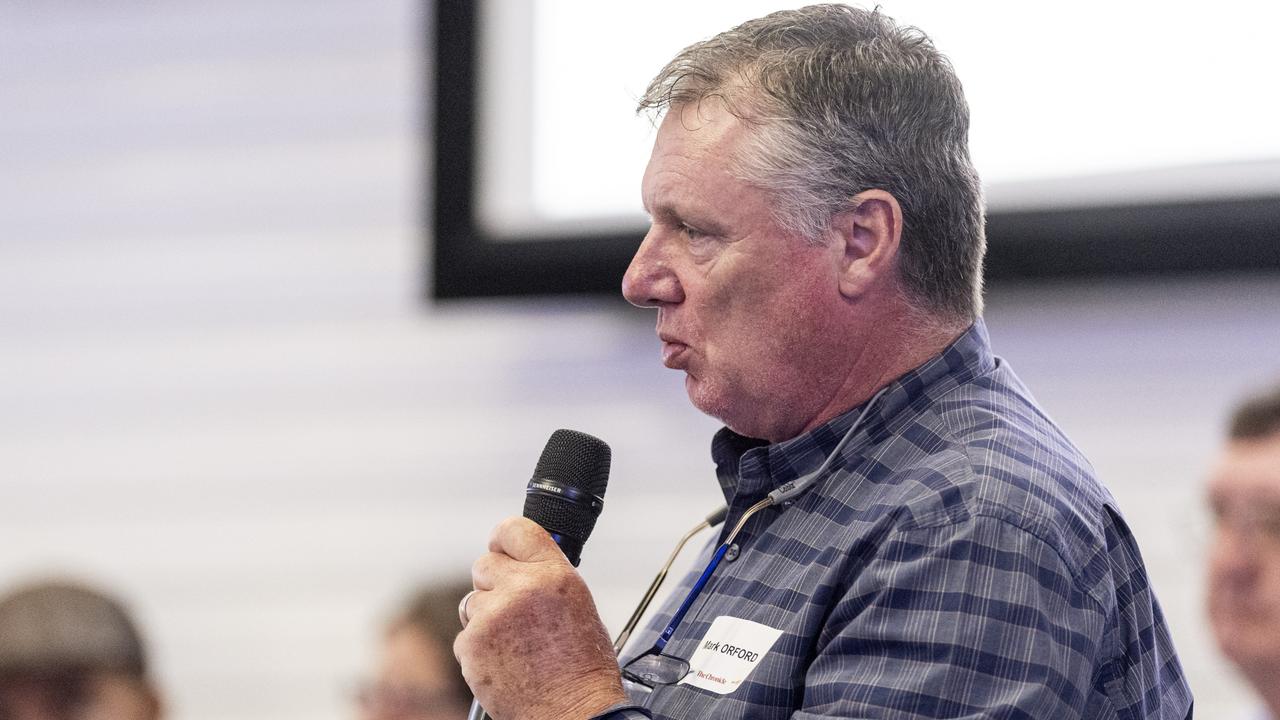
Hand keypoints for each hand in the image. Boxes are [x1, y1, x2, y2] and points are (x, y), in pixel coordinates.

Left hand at [454, 517, 626, 719]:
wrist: (573, 712)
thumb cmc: (582, 668)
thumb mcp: (578, 604)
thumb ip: (546, 578)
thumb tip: (519, 565)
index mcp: (555, 575)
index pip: (514, 529)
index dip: (503, 539)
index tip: (500, 546)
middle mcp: (522, 589)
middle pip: (484, 564)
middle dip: (494, 583)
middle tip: (513, 609)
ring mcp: (493, 616)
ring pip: (472, 601)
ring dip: (487, 618)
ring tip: (517, 643)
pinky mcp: (472, 645)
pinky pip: (466, 635)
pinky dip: (479, 648)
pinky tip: (505, 661)